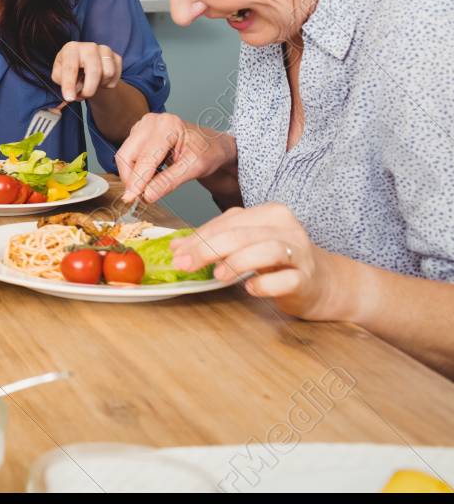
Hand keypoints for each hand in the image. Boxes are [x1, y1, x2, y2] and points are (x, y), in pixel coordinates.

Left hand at [52, 41, 121, 101]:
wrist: (85, 66)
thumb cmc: (69, 70)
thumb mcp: (59, 75)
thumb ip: (62, 81)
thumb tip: (72, 90)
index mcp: (71, 49)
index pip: (70, 68)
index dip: (69, 84)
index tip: (69, 98)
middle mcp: (89, 46)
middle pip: (94, 71)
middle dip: (89, 89)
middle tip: (82, 96)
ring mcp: (105, 50)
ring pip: (108, 73)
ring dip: (98, 85)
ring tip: (90, 84)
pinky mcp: (116, 57)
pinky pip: (116, 75)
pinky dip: (108, 83)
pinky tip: (100, 80)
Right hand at [116, 112, 230, 202]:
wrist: (212, 145)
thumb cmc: (208, 152)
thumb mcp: (194, 168)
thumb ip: (169, 182)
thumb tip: (147, 195)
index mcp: (167, 125)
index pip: (145, 158)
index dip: (137, 180)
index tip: (130, 199)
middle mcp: (151, 122)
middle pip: (127, 154)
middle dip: (131, 178)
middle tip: (139, 197)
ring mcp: (142, 127)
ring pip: (125, 156)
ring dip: (133, 175)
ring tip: (151, 185)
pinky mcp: (138, 135)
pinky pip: (128, 156)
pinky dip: (136, 170)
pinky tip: (151, 176)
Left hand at [171, 202, 348, 319]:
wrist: (327, 284)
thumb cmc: (281, 263)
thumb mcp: (247, 247)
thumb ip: (216, 243)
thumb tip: (176, 247)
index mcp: (270, 214)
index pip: (228, 221)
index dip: (198, 237)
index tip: (176, 254)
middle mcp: (287, 228)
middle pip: (242, 233)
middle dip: (207, 248)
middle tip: (185, 265)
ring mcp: (300, 253)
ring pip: (266, 250)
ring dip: (236, 262)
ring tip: (217, 276)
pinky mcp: (308, 279)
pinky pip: (286, 280)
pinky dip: (265, 285)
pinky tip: (250, 289)